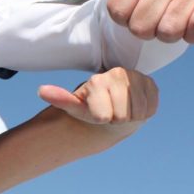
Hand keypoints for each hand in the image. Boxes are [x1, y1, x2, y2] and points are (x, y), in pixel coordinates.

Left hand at [38, 67, 157, 124]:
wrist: (112, 106)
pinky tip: (134, 107)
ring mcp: (138, 77)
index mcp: (98, 80)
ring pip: (139, 113)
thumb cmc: (91, 108)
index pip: (105, 116)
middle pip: (122, 115)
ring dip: (130, 117)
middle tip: (111, 111)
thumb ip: (60, 99)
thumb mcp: (74, 107)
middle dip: (116, 119)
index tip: (97, 112)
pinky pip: (151, 109)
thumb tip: (41, 90)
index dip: (101, 119)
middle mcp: (119, 74)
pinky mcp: (152, 84)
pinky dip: (143, 113)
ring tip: (122, 109)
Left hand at [73, 0, 193, 43]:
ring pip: (166, 33)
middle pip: (140, 27)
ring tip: (166, 20)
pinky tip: (188, 24)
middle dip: (142, 29)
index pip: (118, 13)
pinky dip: (192, 35)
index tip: (130, 7)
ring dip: (164, 34)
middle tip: (149, 17)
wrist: (174, 1)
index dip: (122, 18)